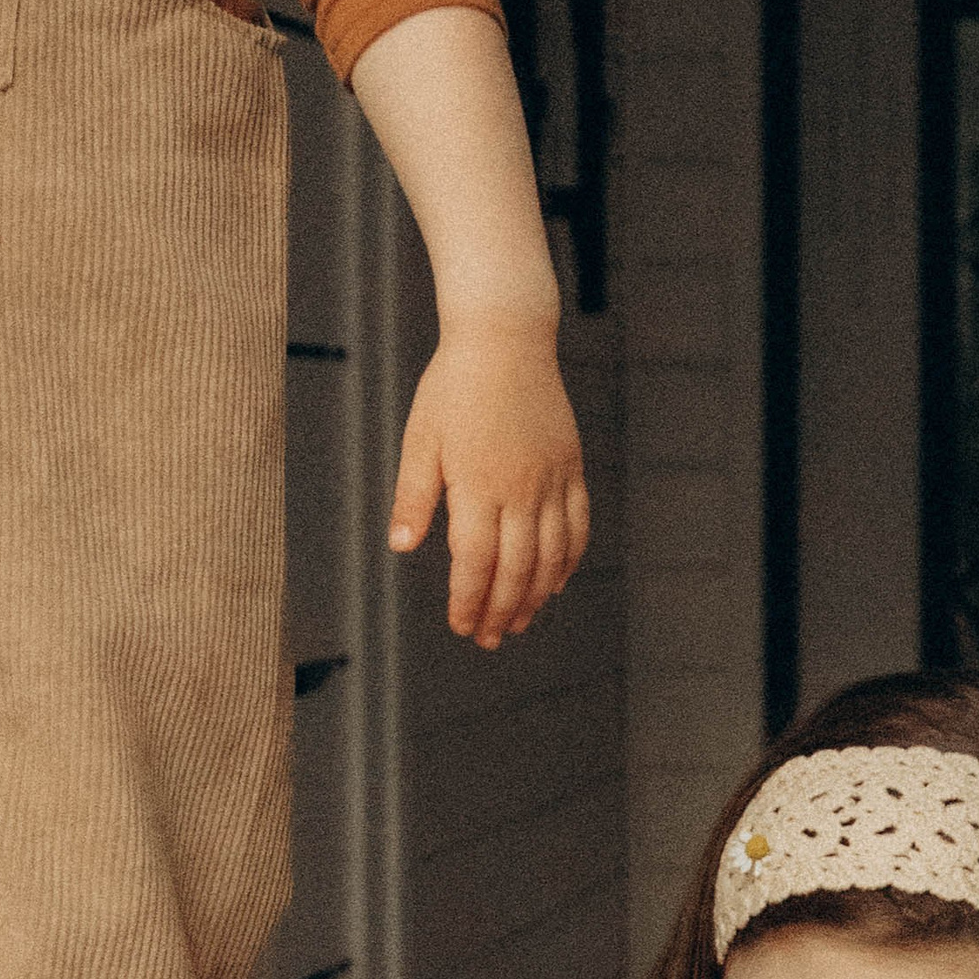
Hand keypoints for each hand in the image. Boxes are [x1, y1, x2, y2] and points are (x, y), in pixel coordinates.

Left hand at [388, 325, 588, 649]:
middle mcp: (522, 488)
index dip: (469, 601)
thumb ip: (414, 497)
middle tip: (490, 639)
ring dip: (536, 595)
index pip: (476, 562)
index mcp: (478, 485)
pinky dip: (569, 559)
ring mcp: (552, 479)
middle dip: (502, 611)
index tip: (462, 626)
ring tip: (521, 622)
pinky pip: (578, 525)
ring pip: (552, 555)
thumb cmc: (453, 386)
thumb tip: (401, 547)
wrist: (506, 339)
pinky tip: (555, 581)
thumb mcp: (421, 439)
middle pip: (517, 569)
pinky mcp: (571, 466)